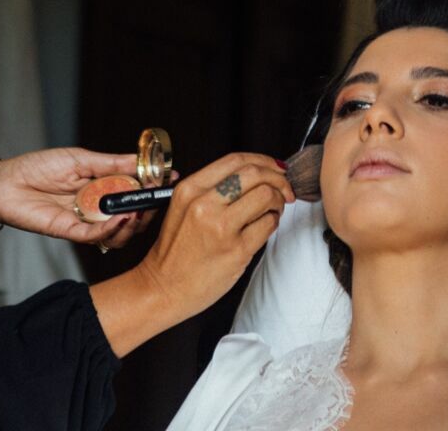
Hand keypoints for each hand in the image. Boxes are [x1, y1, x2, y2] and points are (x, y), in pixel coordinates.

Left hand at [0, 147, 160, 250]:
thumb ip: (111, 164)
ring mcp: (85, 222)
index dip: (153, 188)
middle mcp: (97, 209)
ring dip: (133, 224)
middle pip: (132, 218)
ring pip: (118, 233)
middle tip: (157, 199)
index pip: (135, 193)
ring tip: (140, 210)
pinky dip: (112, 228)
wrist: (5, 182)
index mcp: (101, 189)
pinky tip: (121, 216)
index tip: (172, 179)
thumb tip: (140, 162)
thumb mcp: (81, 159)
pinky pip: (96, 237)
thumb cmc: (38, 167)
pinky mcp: (69, 232)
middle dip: (149, 210)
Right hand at [133, 152, 292, 322]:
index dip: (263, 161)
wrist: (163, 288)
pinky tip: (265, 227)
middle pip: (255, 174)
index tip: (275, 168)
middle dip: (278, 179)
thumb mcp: (183, 207)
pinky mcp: (236, 250)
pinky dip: (274, 222)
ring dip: (278, 201)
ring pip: (266, 196)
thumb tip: (256, 174)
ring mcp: (221, 227)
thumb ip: (213, 188)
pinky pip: (269, 225)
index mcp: (190, 189)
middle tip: (284, 189)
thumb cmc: (176, 250)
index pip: (236, 160)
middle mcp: (204, 204)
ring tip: (273, 210)